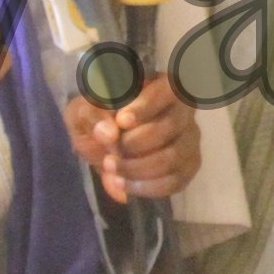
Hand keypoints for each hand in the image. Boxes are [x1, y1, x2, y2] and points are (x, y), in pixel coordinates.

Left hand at [70, 75, 199, 203]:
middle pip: (171, 126)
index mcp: (161, 86)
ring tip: (111, 169)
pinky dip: (146, 187)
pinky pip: (176, 180)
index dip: (147, 106)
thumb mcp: (84, 111)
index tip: (121, 121)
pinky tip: (123, 184)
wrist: (102, 145)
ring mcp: (189, 139)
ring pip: (174, 157)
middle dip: (136, 143)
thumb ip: (93, 116)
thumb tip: (109, 133)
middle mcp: (183, 111)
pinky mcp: (188, 166)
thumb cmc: (97, 118)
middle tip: (109, 152)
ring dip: (138, 168)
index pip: (167, 90)